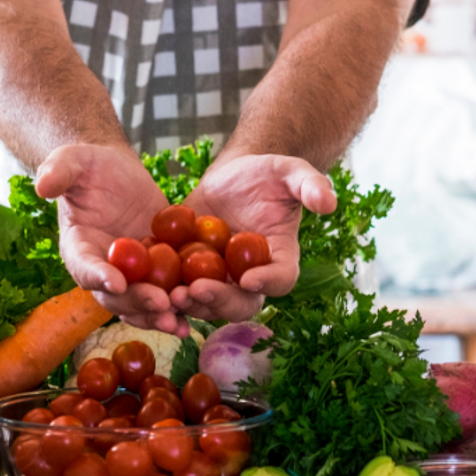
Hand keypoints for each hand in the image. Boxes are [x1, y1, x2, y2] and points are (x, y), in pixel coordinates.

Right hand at [35, 144, 185, 334]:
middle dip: (138, 302)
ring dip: (159, 316)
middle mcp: (102, 270)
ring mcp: (131, 275)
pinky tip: (196, 318)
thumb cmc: (89, 166)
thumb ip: (58, 172)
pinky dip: (180, 307)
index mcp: (77, 249)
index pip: (84, 266)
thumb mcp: (73, 161)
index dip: (98, 276)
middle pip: (117, 296)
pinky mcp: (156, 273)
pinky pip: (167, 293)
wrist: (117, 174)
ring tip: (180, 322)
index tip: (117, 281)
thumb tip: (42, 185)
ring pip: (142, 303)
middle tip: (161, 305)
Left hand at [173, 154, 336, 321]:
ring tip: (170, 294)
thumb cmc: (266, 174)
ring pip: (206, 304)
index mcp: (280, 259)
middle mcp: (251, 278)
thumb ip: (310, 184)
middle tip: (197, 290)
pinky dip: (164, 294)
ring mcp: (219, 280)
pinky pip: (178, 290)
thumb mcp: (290, 171)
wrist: (232, 176)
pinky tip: (146, 287)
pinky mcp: (189, 274)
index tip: (249, 278)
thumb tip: (329, 202)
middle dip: (219, 300)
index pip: (281, 279)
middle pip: (241, 303)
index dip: (268, 282)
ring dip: (189, 304)